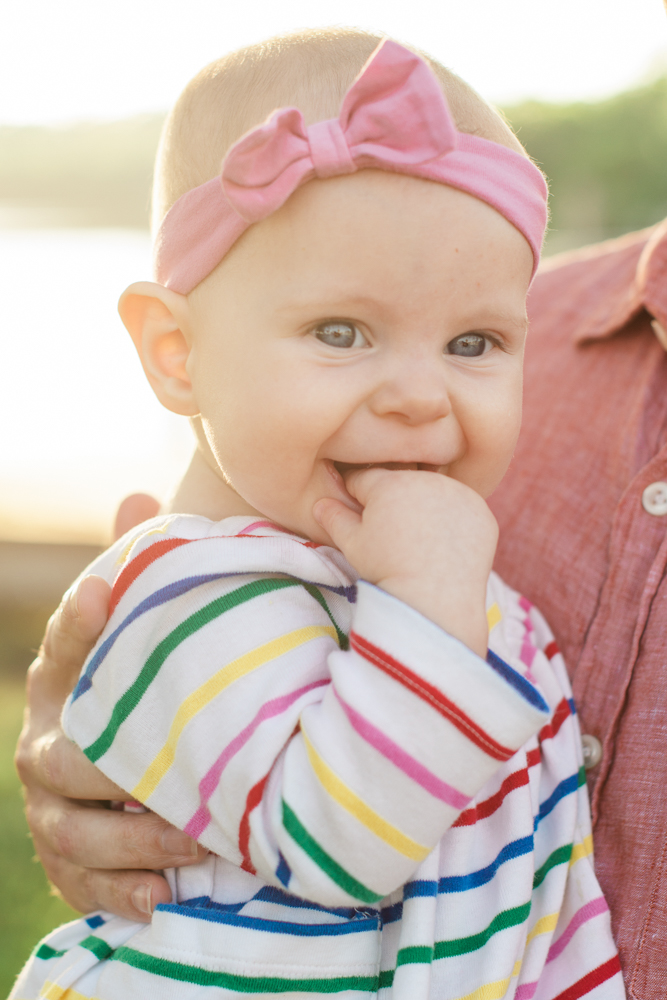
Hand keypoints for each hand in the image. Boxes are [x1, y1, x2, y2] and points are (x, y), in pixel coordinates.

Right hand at [15, 494, 205, 921]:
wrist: (119, 762)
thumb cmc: (139, 690)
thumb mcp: (139, 635)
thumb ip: (141, 573)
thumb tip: (137, 494)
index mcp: (62, 682)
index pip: (64, 646)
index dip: (80, 620)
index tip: (109, 592)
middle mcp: (45, 744)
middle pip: (68, 763)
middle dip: (124, 780)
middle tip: (189, 789)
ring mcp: (49, 806)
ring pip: (74, 832)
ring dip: (132, 846)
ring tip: (192, 850)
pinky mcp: (65, 857)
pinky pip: (80, 881)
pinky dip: (114, 894)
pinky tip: (155, 901)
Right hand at [314, 469, 497, 657]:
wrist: (435, 600)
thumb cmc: (386, 570)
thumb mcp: (352, 545)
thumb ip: (334, 518)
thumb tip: (320, 504)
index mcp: (390, 482)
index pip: (364, 479)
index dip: (356, 497)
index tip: (359, 517)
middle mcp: (427, 479)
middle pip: (402, 482)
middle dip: (393, 500)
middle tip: (392, 534)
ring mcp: (459, 494)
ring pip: (434, 492)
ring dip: (425, 506)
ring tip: (419, 540)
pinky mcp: (482, 512)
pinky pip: (462, 509)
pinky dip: (454, 521)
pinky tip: (445, 544)